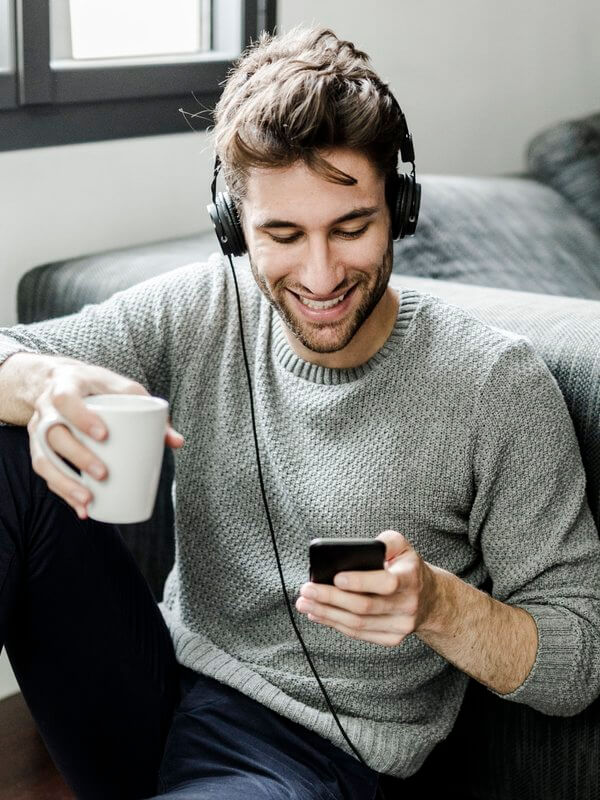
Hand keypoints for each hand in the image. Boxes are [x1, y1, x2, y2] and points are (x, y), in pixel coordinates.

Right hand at [27, 360, 183, 519]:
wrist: (62, 379)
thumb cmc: (100, 386)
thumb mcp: (126, 390)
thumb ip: (150, 412)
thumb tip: (177, 442)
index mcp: (67, 384)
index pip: (65, 399)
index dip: (80, 417)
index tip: (103, 435)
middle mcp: (46, 407)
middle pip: (53, 434)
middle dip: (77, 457)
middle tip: (102, 474)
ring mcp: (38, 428)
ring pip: (43, 458)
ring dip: (64, 483)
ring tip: (88, 500)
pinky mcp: (39, 447)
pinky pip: (45, 472)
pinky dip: (63, 492)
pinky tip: (82, 508)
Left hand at [295, 530, 438, 645]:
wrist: (430, 599)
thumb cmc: (407, 567)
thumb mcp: (402, 547)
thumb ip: (385, 541)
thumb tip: (358, 547)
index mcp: (411, 578)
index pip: (386, 583)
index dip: (360, 582)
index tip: (335, 577)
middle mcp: (408, 605)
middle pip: (364, 606)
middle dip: (330, 598)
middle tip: (306, 589)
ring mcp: (401, 626)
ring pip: (358, 624)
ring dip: (327, 614)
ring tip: (305, 602)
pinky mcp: (392, 638)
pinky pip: (359, 634)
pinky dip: (335, 624)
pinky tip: (319, 614)